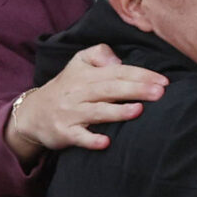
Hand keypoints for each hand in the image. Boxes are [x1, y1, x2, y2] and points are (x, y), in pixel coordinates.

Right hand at [5, 45, 168, 161]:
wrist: (32, 113)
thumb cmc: (66, 87)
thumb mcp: (78, 63)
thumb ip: (99, 53)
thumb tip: (118, 60)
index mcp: (86, 75)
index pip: (117, 72)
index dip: (140, 75)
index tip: (163, 81)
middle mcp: (78, 92)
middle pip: (109, 89)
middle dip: (135, 90)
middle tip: (160, 93)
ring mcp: (71, 113)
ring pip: (96, 112)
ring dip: (117, 112)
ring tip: (138, 110)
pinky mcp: (63, 132)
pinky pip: (78, 136)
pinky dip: (91, 140)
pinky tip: (106, 142)